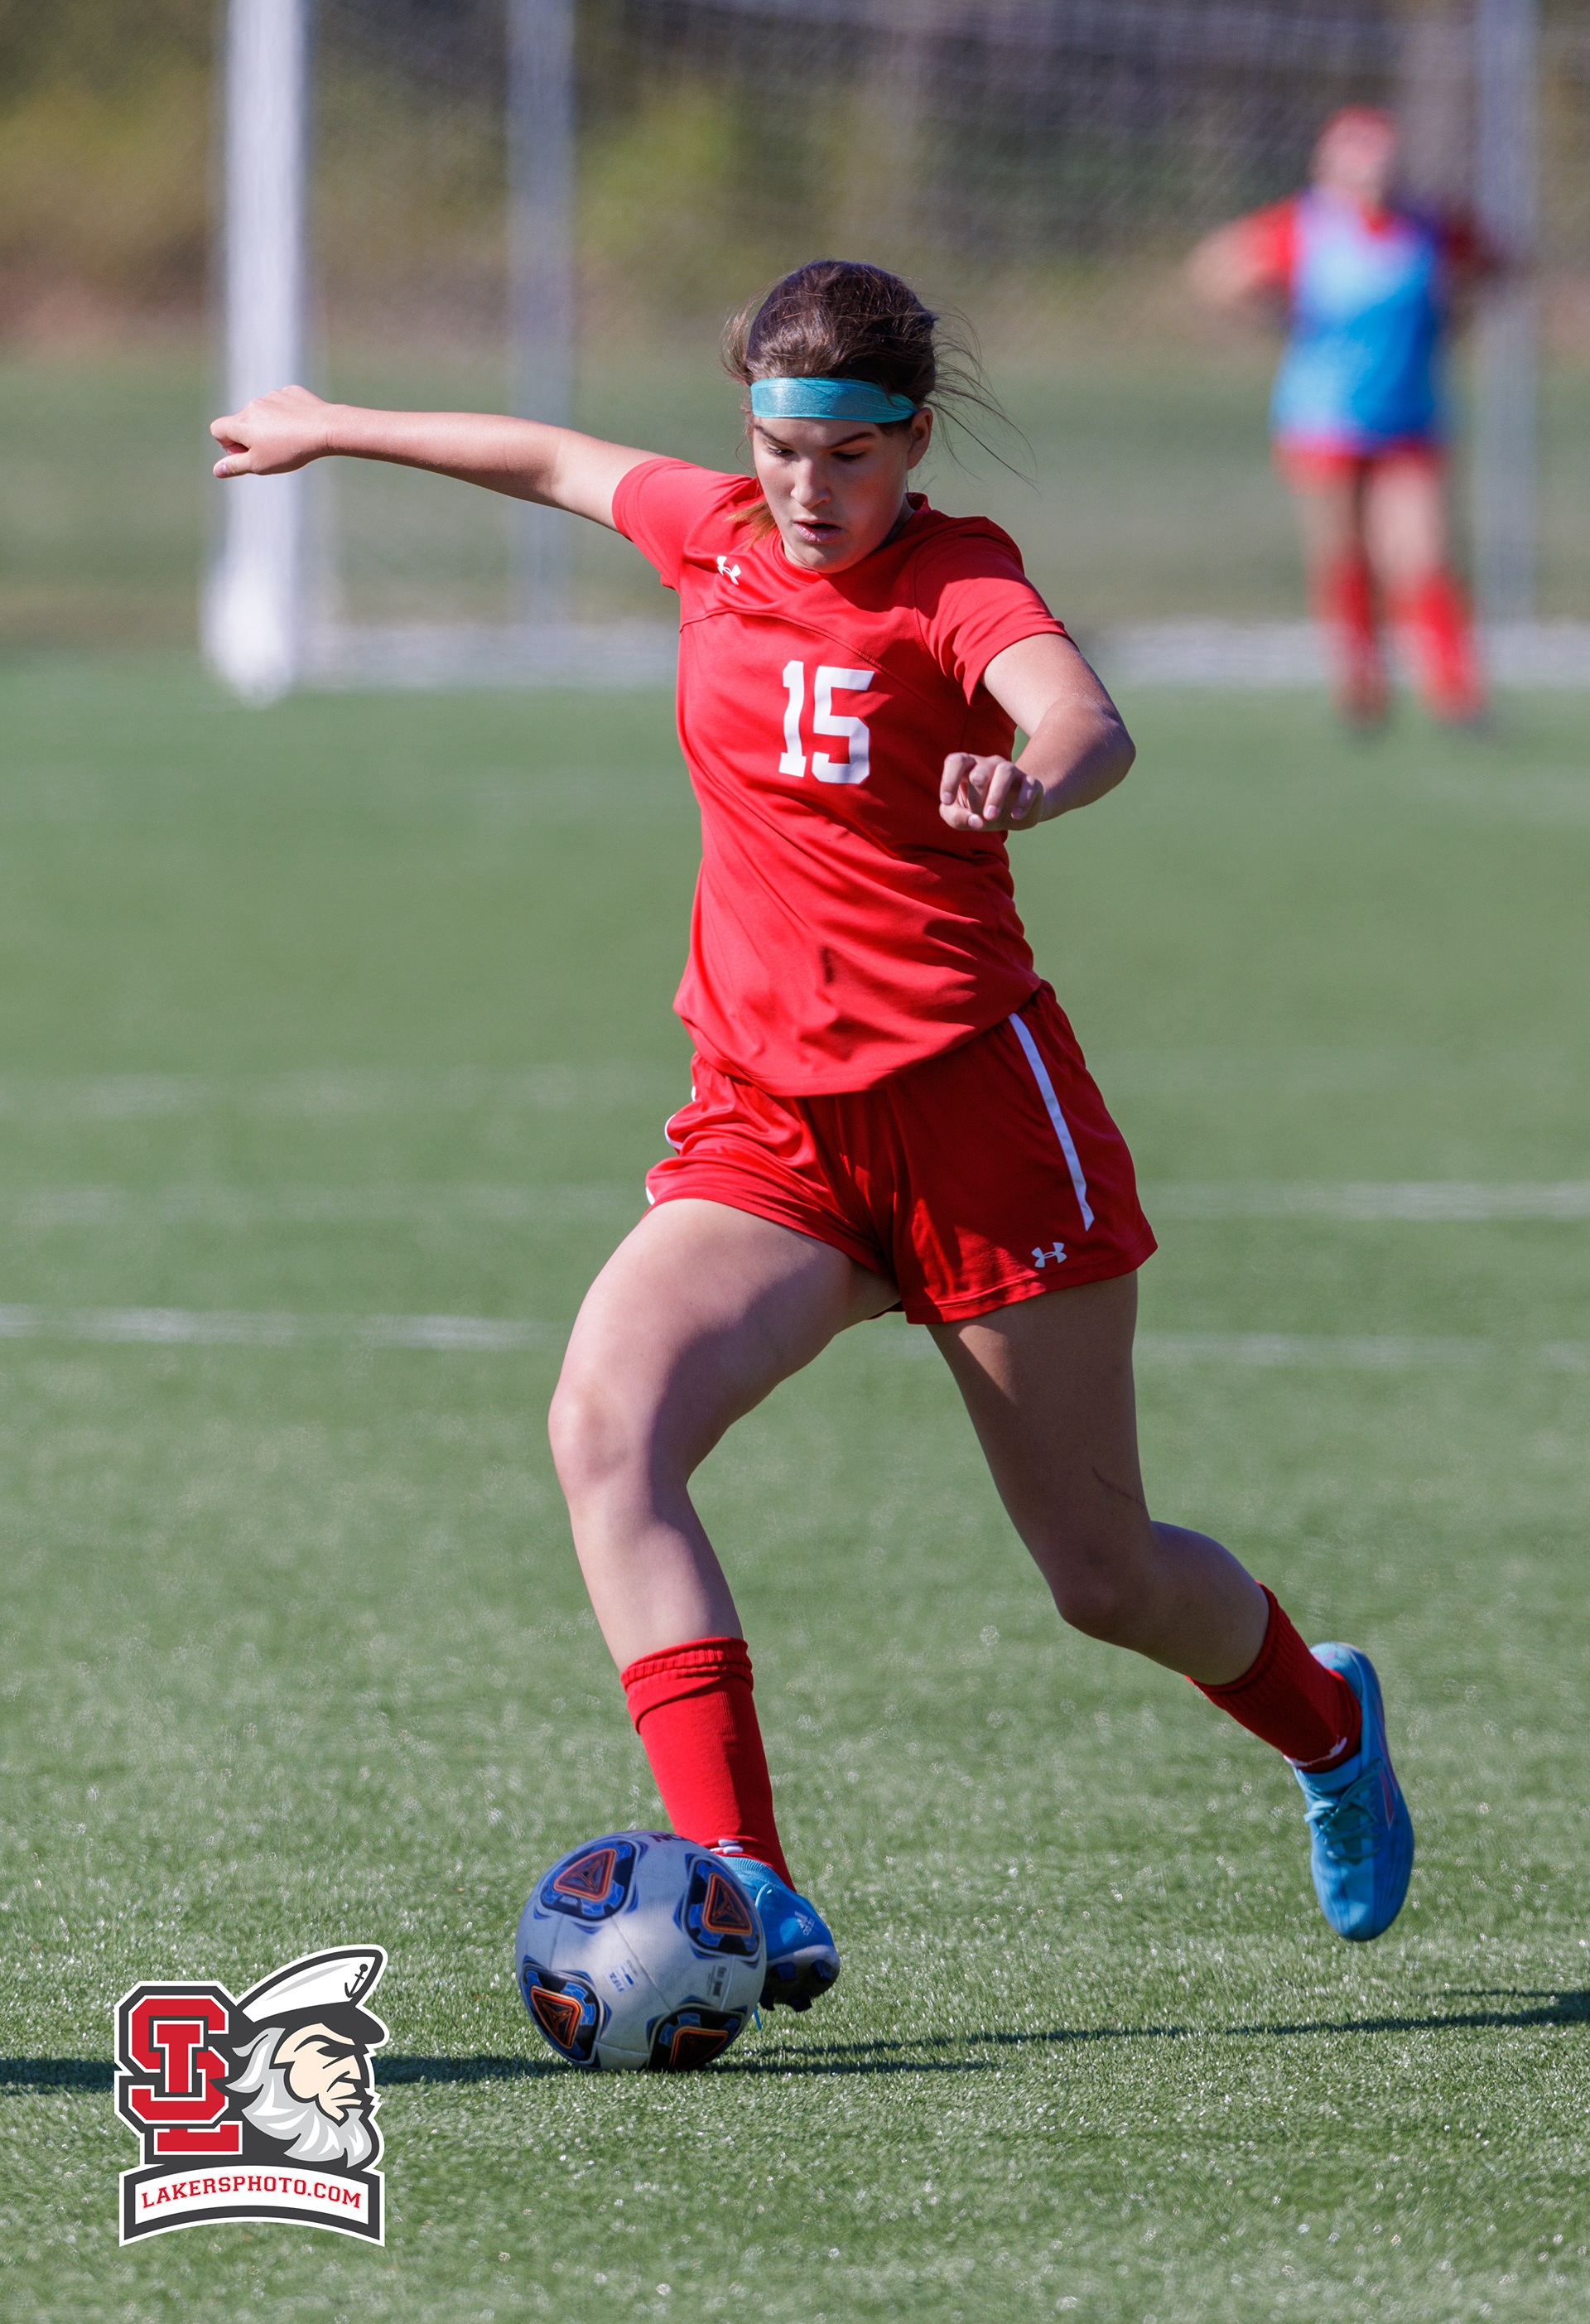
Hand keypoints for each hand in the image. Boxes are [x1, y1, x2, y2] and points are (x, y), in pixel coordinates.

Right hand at [210, 384, 332, 477]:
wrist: (324, 428)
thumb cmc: (289, 451)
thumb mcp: (260, 465)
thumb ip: (236, 466)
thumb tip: (217, 470)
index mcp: (241, 423)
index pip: (217, 429)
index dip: (227, 446)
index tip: (247, 454)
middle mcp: (253, 405)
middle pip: (241, 422)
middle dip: (251, 438)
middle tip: (273, 452)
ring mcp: (272, 396)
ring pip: (263, 414)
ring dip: (270, 427)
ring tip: (290, 440)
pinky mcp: (290, 392)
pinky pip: (282, 405)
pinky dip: (286, 416)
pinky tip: (301, 427)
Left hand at [938, 752, 1044, 833]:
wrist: (1014, 814)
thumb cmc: (979, 810)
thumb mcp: (960, 817)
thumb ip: (956, 818)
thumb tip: (977, 821)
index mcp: (968, 768)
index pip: (956, 761)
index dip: (949, 779)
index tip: (947, 801)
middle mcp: (989, 765)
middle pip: (978, 774)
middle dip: (975, 798)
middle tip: (977, 815)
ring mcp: (1011, 771)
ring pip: (1005, 772)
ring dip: (996, 796)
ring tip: (991, 817)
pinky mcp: (1031, 782)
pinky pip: (1028, 785)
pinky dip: (1022, 801)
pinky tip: (1015, 816)